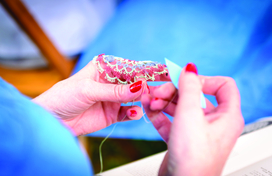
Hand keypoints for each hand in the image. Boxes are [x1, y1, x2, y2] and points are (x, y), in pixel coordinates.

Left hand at [33, 59, 168, 135]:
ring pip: (136, 97)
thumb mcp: (89, 90)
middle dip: (149, 86)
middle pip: (136, 82)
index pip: (130, 67)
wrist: (52, 120)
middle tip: (163, 91)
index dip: (148, 69)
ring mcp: (114, 98)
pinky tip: (134, 113)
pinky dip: (134, 112)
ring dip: (144, 100)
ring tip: (149, 103)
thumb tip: (140, 86)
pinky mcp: (113, 113)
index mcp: (105, 68)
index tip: (165, 71)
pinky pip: (129, 112)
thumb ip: (115, 91)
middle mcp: (112, 82)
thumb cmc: (65, 97)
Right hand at [142, 65, 243, 175]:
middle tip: (156, 92)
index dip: (203, 79)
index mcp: (226, 115)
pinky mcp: (183, 139)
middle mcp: (214, 122)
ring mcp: (197, 131)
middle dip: (173, 92)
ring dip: (163, 102)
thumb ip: (189, 87)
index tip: (184, 80)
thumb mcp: (190, 114)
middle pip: (194, 95)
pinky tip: (148, 109)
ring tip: (148, 100)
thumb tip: (190, 68)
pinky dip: (160, 114)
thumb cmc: (193, 157)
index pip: (223, 86)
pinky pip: (172, 121)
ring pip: (180, 108)